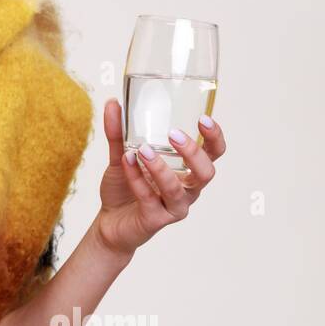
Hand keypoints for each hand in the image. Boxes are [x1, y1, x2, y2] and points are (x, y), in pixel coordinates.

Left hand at [93, 98, 226, 258]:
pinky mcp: (155, 220)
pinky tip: (125, 162)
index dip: (215, 137)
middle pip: (206, 173)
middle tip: (174, 134)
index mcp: (188, 171)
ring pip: (176, 189)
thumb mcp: (121, 156)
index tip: (203, 118)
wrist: (109, 222)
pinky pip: (149, 198)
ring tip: (142, 149)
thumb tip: (113, 102)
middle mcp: (187, 190)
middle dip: (194, 152)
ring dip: (160, 167)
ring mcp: (173, 207)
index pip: (214, 153)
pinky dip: (136, 178)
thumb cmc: (125, 188)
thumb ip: (118, 133)